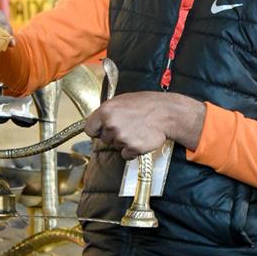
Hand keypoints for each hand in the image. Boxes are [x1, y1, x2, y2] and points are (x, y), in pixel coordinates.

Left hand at [85, 92, 205, 159]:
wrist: (167, 113)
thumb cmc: (147, 104)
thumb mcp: (123, 100)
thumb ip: (108, 111)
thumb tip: (98, 121)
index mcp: (105, 111)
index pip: (89, 128)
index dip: (97, 130)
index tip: (102, 130)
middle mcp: (111, 124)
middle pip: (103, 138)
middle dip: (113, 135)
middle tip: (128, 126)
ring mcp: (121, 137)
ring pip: (115, 146)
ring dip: (124, 142)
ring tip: (137, 130)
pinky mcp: (132, 148)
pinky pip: (126, 154)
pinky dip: (132, 150)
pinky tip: (141, 139)